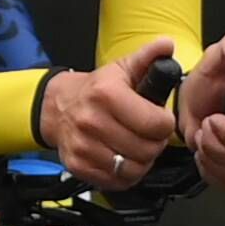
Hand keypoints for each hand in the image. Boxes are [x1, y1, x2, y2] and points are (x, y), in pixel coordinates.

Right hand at [41, 46, 179, 186]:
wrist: (58, 107)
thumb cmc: (96, 90)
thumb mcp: (122, 68)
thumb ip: (147, 58)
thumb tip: (166, 44)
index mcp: (107, 95)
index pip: (156, 124)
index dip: (165, 124)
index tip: (159, 119)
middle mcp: (92, 122)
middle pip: (147, 149)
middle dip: (155, 143)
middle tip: (150, 135)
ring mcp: (83, 146)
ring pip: (133, 168)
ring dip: (142, 160)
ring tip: (137, 147)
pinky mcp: (78, 166)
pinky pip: (116, 181)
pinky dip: (125, 174)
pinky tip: (123, 158)